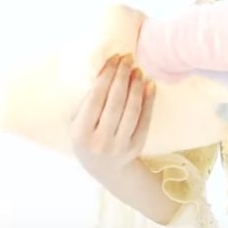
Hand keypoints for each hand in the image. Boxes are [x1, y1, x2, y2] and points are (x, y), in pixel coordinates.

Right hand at [70, 54, 155, 179]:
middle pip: (115, 102)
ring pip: (131, 110)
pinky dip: (149, 100)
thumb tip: (104, 72)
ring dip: (136, 86)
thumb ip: (85, 101)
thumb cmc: (88, 137)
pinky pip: (145, 119)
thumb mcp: (76, 123)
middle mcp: (100, 140)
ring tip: (138, 70)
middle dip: (122, 76)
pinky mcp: (136, 146)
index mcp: (81, 132)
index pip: (96, 98)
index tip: (114, 58)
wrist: (106, 169)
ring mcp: (120, 145)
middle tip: (128, 58)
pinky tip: (150, 85)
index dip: (106, 75)